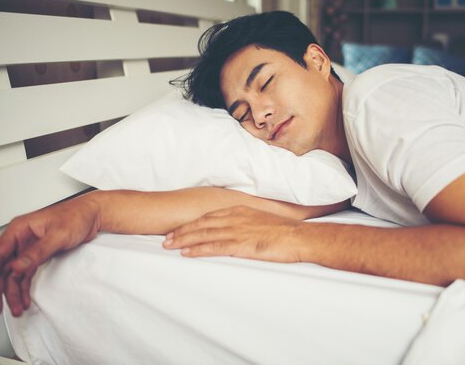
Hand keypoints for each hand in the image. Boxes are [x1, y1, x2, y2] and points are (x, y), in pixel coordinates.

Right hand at [0, 194, 101, 316]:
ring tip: (15, 308)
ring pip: (13, 274)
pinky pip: (25, 274)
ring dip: (12, 292)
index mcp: (20, 229)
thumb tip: (17, 267)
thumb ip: (37, 252)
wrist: (93, 215)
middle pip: (2, 267)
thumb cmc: (76, 216)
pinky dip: (23, 287)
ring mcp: (29, 247)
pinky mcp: (38, 254)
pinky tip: (24, 299)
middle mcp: (21, 238)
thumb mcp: (58, 235)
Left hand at [163, 205, 302, 262]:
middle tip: (165, 238)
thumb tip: (239, 228)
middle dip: (181, 231)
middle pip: (201, 223)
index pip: (209, 216)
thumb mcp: (262, 220)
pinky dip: (197, 249)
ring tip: (168, 246)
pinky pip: (213, 247)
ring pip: (203, 234)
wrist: (298, 237)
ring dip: (183, 240)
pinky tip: (186, 253)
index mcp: (239, 210)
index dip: (191, 222)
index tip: (179, 228)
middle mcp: (234, 218)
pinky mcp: (240, 244)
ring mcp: (236, 230)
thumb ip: (246, 222)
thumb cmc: (284, 231)